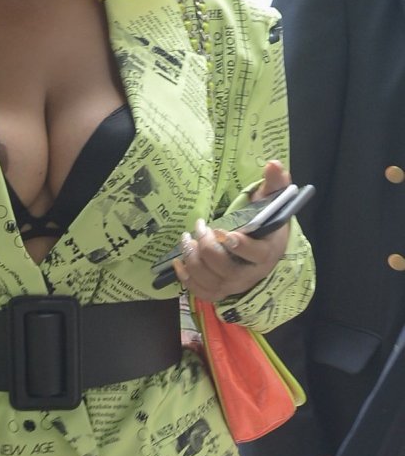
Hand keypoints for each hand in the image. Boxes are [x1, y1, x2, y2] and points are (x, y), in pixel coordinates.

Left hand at [174, 161, 291, 300]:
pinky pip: (200, 291)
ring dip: (192, 258)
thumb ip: (275, 183)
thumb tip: (272, 163)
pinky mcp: (220, 291)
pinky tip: (179, 261)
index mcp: (266, 253)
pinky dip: (186, 278)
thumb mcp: (273, 202)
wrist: (265, 250)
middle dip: (207, 246)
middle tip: (200, 227)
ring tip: (187, 238)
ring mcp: (234, 285)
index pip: (255, 254)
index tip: (223, 231)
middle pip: (224, 267)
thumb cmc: (266, 224)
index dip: (239, 245)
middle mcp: (250, 274)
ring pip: (208, 278)